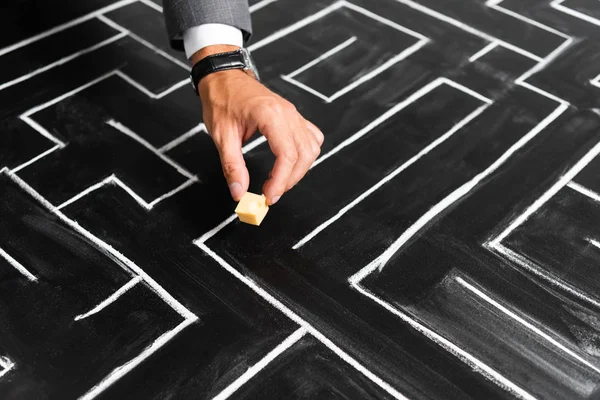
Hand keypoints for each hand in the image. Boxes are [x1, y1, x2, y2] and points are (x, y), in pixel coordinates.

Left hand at [194, 45, 323, 204]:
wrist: (223, 76)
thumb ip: (232, 166)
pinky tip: (292, 163)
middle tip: (272, 194)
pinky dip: (306, 154)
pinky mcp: (293, 116)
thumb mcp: (221, 135)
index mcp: (270, 115)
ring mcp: (293, 113)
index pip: (287, 154)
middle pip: (304, 154)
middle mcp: (287, 113)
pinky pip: (311, 137)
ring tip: (280, 181)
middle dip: (290, 180)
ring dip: (300, 169)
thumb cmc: (221, 99)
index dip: (281, 181)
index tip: (268, 197)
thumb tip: (239, 192)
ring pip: (311, 147)